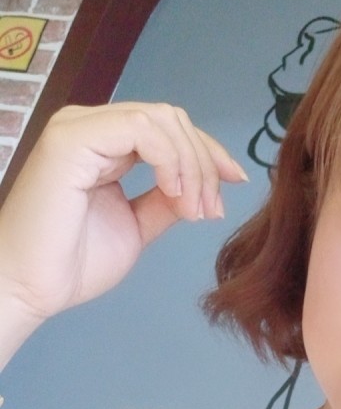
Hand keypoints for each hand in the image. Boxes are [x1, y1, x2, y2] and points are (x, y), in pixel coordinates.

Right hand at [0, 102, 246, 327]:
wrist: (34, 288)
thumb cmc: (76, 262)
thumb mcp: (139, 226)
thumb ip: (167, 201)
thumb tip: (203, 190)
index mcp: (107, 145)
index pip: (171, 130)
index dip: (210, 153)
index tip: (237, 181)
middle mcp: (94, 128)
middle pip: (172, 120)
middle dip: (206, 163)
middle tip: (211, 210)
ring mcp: (81, 128)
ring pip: (162, 120)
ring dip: (193, 165)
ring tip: (195, 211)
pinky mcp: (72, 139)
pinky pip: (140, 129)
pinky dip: (170, 160)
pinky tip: (176, 195)